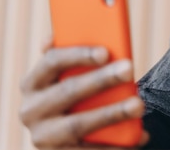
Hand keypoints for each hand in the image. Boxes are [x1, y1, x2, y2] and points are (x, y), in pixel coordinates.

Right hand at [19, 45, 148, 148]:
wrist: (64, 136)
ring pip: (78, 124)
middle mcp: (30, 110)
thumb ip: (75, 54)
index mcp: (32, 82)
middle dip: (101, 79)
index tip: (105, 51)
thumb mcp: (68, 74)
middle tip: (129, 69)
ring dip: (111, 113)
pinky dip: (114, 146)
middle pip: (68, 91)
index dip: (78, 55)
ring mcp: (43, 136)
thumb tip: (80, 31)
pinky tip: (139, 138)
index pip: (52, 61)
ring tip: (138, 105)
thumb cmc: (75, 93)